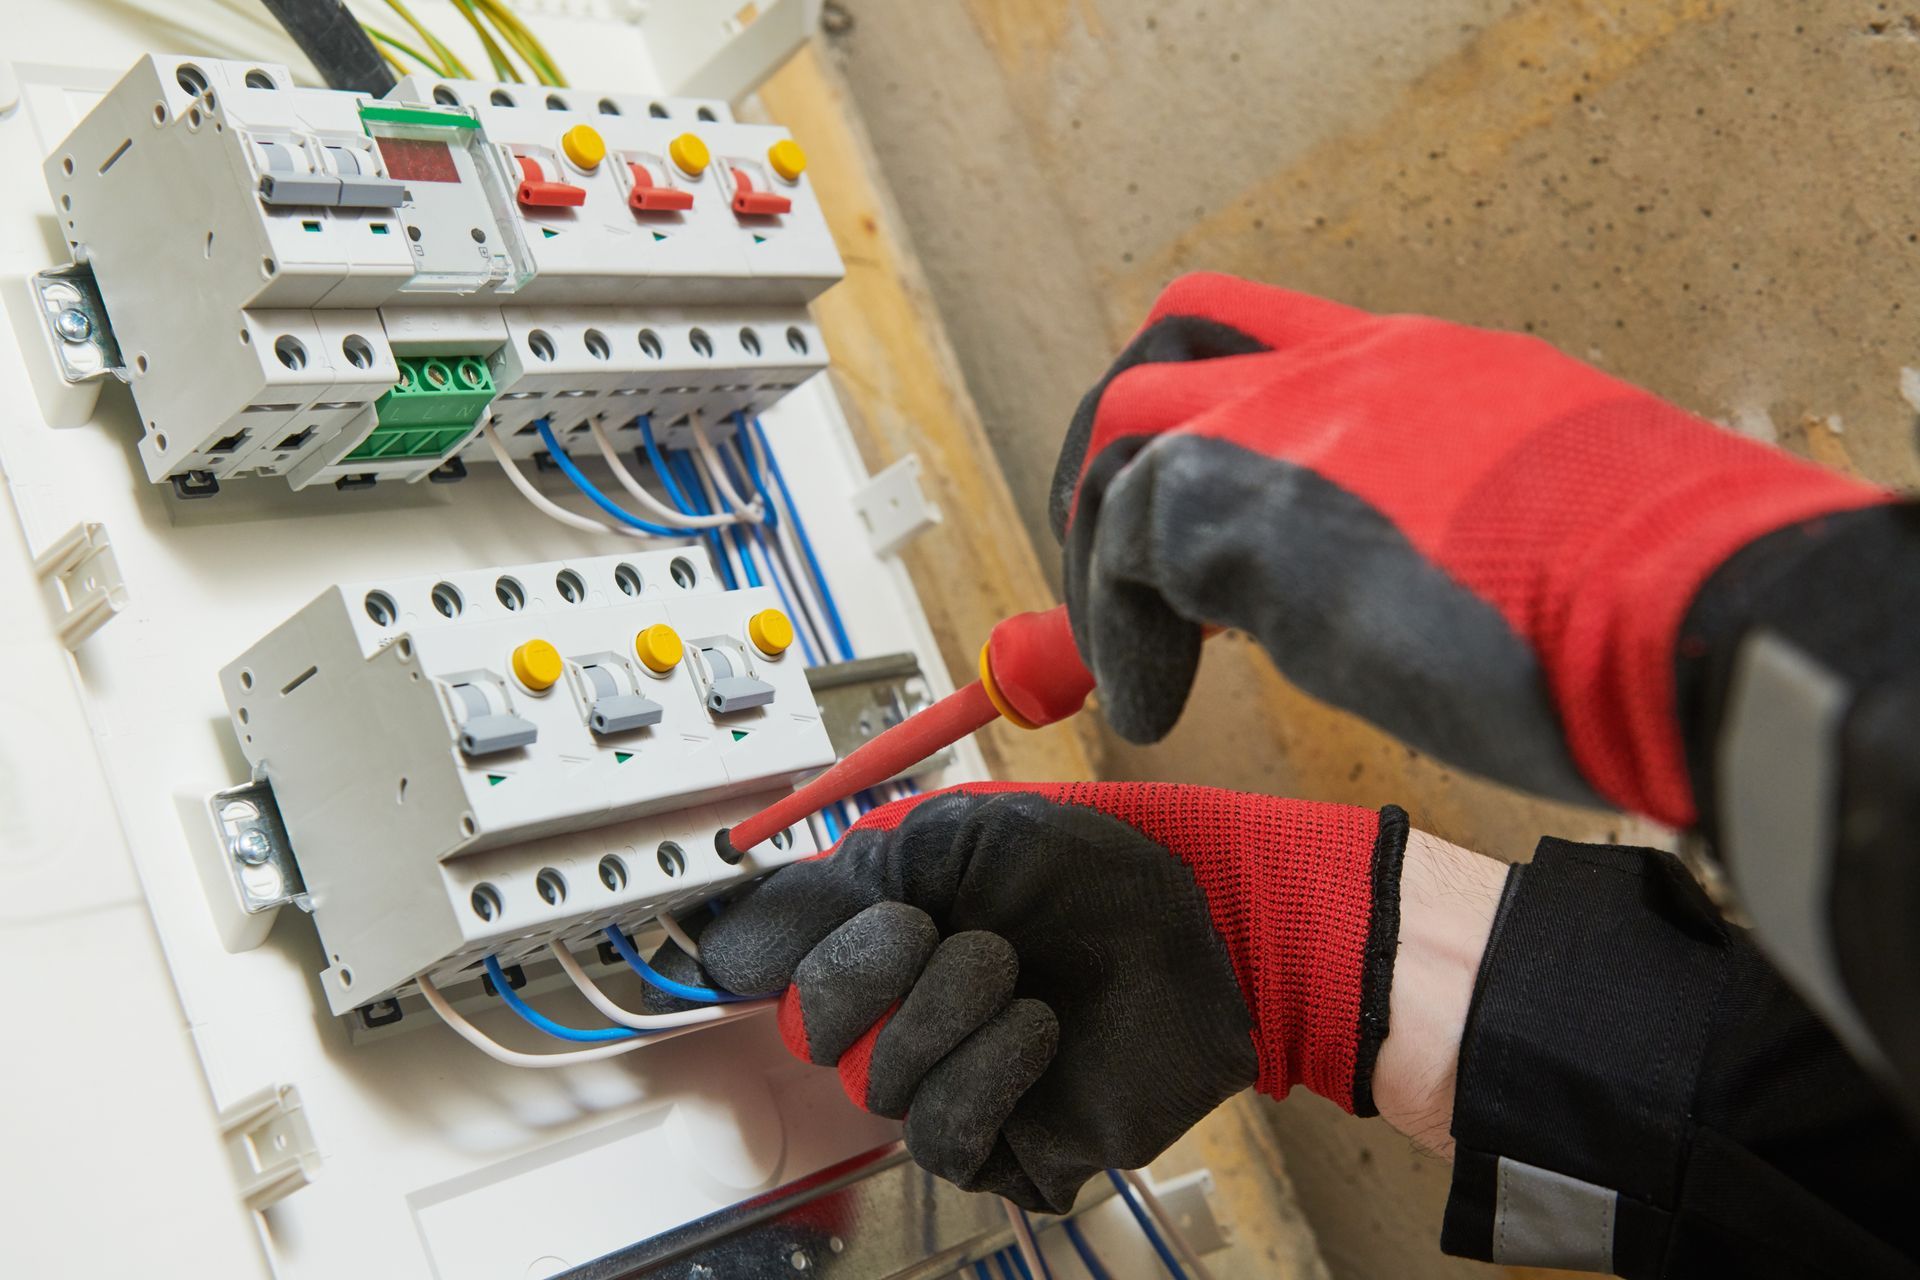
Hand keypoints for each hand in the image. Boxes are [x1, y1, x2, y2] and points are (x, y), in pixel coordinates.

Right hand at [664, 783, 1409, 1211]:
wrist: (1209, 926)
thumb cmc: (1100, 872)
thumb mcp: (965, 837)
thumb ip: (853, 877)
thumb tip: (741, 934)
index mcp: (883, 933)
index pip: (774, 965)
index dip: (779, 948)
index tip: (820, 919)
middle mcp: (904, 1009)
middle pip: (812, 1030)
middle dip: (867, 974)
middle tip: (940, 934)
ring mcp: (952, 1079)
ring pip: (877, 1087)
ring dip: (942, 1017)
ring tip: (1014, 975)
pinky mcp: (1007, 1142)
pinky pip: (944, 1139)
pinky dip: (982, 1077)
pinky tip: (1035, 1030)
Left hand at [1049, 273, 1886, 825]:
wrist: (1685, 613)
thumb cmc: (1648, 599)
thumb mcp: (1532, 516)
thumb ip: (1430, 513)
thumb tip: (1357, 578)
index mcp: (1424, 367)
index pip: (1268, 335)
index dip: (1205, 416)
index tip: (1197, 532)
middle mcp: (1345, 369)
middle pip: (1167, 348)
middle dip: (1113, 451)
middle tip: (1109, 560)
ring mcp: (1290, 423)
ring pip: (1122, 432)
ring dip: (1101, 553)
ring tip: (1130, 661)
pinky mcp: (1244, 503)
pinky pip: (1119, 545)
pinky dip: (1114, 634)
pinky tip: (1155, 706)